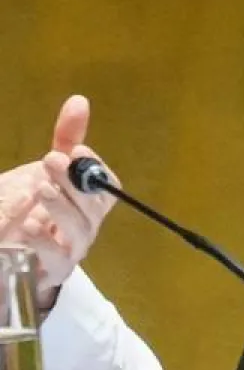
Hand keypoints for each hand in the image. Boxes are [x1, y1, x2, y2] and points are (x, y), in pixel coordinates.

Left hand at [0, 96, 115, 309]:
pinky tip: (31, 224)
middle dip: (74, 181)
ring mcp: (73, 248)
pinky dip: (44, 241)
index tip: (76, 150)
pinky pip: (57, 257)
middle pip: (94, 205)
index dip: (94, 167)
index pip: (106, 183)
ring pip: (80, 228)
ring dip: (62, 206)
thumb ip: (66, 137)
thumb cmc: (35, 207)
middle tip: (51, 160)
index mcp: (92, 200)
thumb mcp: (49, 169)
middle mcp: (89, 223)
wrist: (11, 251)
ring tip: (42, 189)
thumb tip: (79, 100)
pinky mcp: (53, 269)